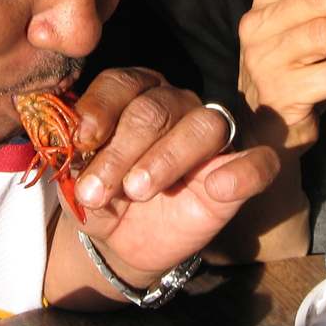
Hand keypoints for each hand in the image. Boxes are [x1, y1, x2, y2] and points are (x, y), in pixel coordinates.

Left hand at [67, 68, 279, 273]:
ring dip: (166, 158)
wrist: (122, 242)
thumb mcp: (76, 179)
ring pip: (203, 126)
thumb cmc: (101, 195)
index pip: (122, 83)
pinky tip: (218, 187)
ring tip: (138, 191)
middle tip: (96, 190)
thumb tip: (67, 141)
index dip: (100, 108)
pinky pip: (258, 162)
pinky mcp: (239, 172)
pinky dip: (244, 171)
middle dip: (121, 150)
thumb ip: (73, 157)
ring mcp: (211, 137)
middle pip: (155, 109)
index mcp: (135, 93)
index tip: (80, 141)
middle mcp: (176, 104)